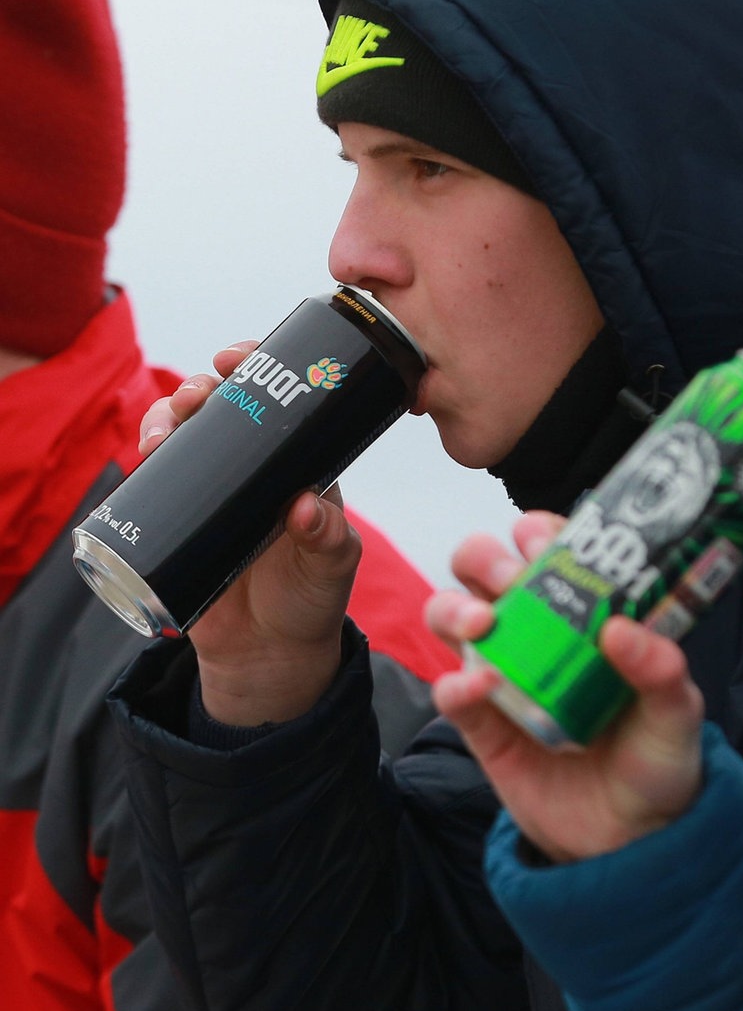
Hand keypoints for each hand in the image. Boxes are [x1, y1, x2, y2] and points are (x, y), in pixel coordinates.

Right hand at [138, 342, 359, 724]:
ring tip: (163, 433)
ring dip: (167, 416)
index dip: (258, 368)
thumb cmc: (312, 600)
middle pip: (222, 406)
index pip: (280, 399)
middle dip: (202, 388)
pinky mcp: (180, 518)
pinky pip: (157, 477)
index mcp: (300, 463)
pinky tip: (145, 455)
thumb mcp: (331, 567)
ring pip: (184, 433)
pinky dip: (146, 458)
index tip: (237, 357)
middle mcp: (256, 467)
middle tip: (197, 397)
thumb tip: (305, 506)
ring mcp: (214, 489)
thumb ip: (327, 539)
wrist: (268, 653)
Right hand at [427, 512, 704, 862]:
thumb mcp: (677, 713)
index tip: (545, 539)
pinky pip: (451, 692)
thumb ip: (661, 670)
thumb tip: (618, 629)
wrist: (633, 841)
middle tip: (509, 578)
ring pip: (451, 614)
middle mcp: (537, 631)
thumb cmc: (659, 758)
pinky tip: (480, 687)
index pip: (551, 548)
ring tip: (484, 624)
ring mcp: (503, 674)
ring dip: (455, 606)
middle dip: (486, 557)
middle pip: (485, 568)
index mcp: (585, 612)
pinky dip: (455, 683)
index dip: (539, 531)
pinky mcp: (482, 726)